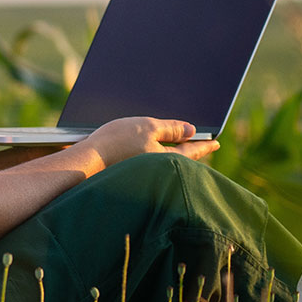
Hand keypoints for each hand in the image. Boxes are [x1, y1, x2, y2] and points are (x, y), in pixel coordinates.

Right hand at [77, 116, 220, 167]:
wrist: (86, 161)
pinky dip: (153, 155)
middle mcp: (157, 170)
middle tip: (200, 145)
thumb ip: (172, 129)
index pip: (191, 151)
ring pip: (162, 161)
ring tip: (176, 144)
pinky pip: (148, 163)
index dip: (204, 144)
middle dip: (188, 151)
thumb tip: (192, 130)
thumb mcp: (147, 127)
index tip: (216, 142)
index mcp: (166, 160)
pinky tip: (147, 149)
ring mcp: (143, 174)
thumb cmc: (116, 142)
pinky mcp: (128, 173)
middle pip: (178, 159)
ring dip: (170, 152)